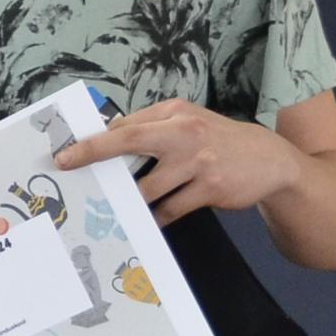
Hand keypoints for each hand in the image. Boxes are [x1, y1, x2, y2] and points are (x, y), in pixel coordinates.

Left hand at [54, 96, 297, 224]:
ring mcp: (198, 161)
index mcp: (175, 113)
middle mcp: (184, 132)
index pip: (126, 125)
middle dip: (94, 154)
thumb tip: (109, 137)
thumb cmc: (218, 140)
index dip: (95, 139)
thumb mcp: (189, 122)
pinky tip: (150, 222)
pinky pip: (171, 209)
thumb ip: (154, 127)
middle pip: (130, 141)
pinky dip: (158, 217)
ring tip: (115, 210)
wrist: (269, 159)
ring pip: (148, 187)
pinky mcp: (209, 187)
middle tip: (68, 166)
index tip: (67, 152)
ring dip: (130, 201)